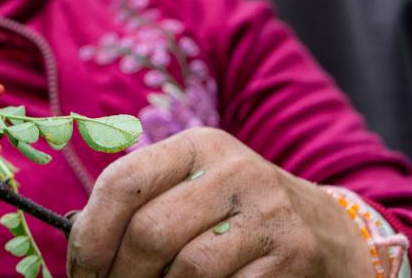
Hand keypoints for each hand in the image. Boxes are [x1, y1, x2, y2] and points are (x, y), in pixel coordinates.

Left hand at [67, 127, 371, 277]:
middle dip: (119, 275)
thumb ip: (145, 205)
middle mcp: (233, 170)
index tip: (79, 269)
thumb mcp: (195, 188)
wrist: (331, 232)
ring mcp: (268, 213)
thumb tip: (79, 244)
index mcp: (196, 146)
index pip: (122, 182)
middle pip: (150, 232)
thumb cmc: (238, 214)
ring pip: (187, 269)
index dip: (90, 234)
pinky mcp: (294, 256)